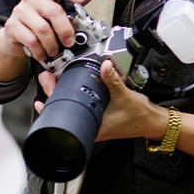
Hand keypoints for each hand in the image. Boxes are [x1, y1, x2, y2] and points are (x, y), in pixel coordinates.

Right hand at [0, 0, 101, 62]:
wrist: (16, 36)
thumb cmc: (43, 21)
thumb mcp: (61, 9)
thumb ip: (77, 0)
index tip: (80, 0)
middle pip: (54, 11)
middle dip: (65, 30)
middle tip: (69, 42)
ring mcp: (20, 11)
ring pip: (43, 29)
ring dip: (52, 44)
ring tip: (55, 51)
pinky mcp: (12, 26)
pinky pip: (30, 40)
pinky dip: (40, 50)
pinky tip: (43, 53)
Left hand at [35, 59, 165, 143]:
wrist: (152, 122)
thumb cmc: (139, 117)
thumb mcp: (125, 96)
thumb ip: (113, 80)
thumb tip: (105, 65)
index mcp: (94, 127)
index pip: (66, 119)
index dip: (51, 108)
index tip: (41, 99)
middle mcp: (92, 128)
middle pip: (66, 113)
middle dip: (55, 96)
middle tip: (48, 81)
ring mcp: (95, 124)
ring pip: (73, 111)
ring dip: (64, 97)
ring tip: (56, 84)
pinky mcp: (100, 119)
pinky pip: (83, 109)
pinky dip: (76, 100)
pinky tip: (72, 91)